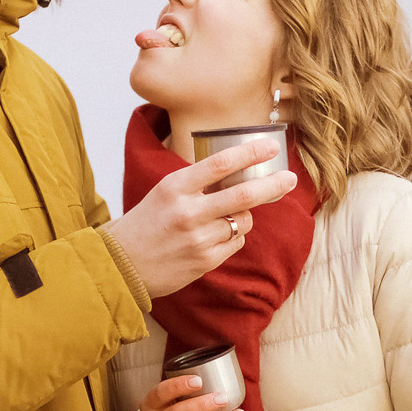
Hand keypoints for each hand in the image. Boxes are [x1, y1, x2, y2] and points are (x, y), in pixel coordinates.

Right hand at [106, 138, 297, 297]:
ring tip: (224, 217)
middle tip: (290, 179)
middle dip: (272, 185)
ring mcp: (198, 239)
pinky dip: (234, 236)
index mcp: (175, 187)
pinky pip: (236, 242)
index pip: (220, 163)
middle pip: (244, 195)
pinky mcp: (205, 261)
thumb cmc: (146, 223)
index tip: (271, 146)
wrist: (121, 264)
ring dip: (244, 216)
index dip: (250, 152)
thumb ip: (197, 183)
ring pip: (243, 221)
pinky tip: (214, 237)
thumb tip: (240, 172)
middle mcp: (188, 212)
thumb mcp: (164, 192)